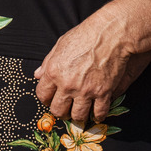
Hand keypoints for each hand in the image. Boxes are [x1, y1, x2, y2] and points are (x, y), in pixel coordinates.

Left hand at [34, 20, 150, 123]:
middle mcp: (67, 84)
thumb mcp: (61, 44)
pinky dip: (98, 115)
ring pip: (77, 116)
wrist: (111, 34)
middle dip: (61, 111)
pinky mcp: (103, 92)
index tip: (51, 99)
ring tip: (81, 111)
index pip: (42, 95)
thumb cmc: (86, 35)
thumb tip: (38, 74)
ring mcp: (85, 90)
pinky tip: (97, 111)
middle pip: (58, 110)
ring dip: (78, 116)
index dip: (46, 99)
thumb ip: (48, 61)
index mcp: (54, 71)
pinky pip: (98, 113)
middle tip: (66, 107)